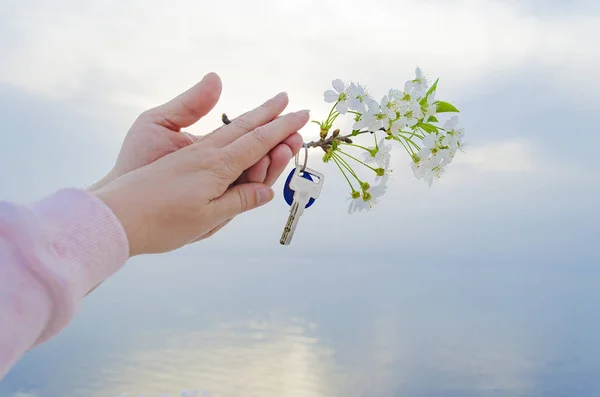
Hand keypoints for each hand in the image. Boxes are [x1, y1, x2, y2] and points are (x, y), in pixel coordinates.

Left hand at [94, 99, 309, 255]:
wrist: (116, 220)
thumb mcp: (206, 218)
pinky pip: (219, 151)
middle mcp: (208, 158)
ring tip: (283, 137)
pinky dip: (238, 145)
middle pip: (248, 133)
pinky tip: (248, 144)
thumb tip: (266, 188)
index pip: (256, 140)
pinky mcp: (185, 164)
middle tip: (297, 116)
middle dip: (274, 123)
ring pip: (235, 141)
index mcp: (216, 167)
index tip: (300, 113)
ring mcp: (196, 159)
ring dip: (262, 134)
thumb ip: (238, 198)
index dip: (280, 127)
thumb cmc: (157, 221)